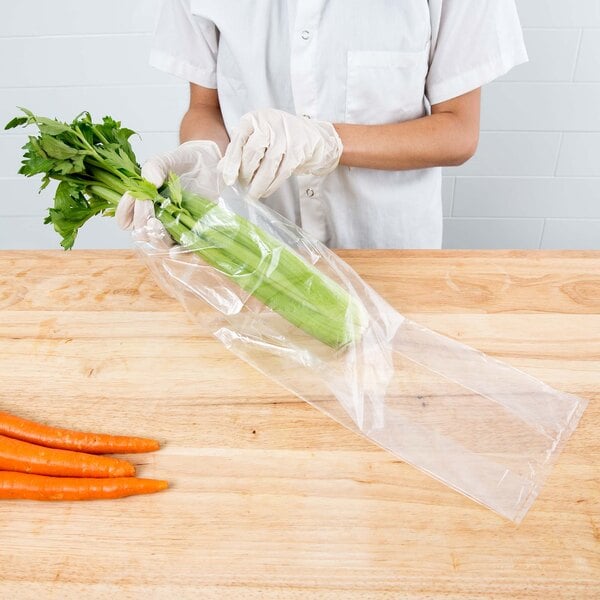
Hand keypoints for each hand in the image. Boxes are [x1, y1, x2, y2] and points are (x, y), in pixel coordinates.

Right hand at [116, 140, 222, 247]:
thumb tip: (150, 181)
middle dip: (142, 225)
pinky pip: (183, 249)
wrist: (208, 163)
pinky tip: (177, 250)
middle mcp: (155, 218)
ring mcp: (172, 227)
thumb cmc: (183, 161)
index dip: (125, 213)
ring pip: (158, 244)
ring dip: (156, 239)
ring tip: (158, 226)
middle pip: (140, 234)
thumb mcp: (167, 159)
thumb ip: (155, 167)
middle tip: (150, 212)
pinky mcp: (191, 233)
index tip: (134, 199)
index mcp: (142, 203)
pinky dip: (179, 252)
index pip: (125, 218)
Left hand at [219, 109, 342, 201]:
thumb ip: (239, 150)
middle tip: (243, 185)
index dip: (231, 162)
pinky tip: (265, 192)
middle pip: (252, 153)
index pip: (238, 141)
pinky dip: (271, 185)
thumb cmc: (277, 137)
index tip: (228, 180)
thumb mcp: (255, 136)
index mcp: (254, 119)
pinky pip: (281, 172)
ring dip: (258, 184)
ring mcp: (285, 137)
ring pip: (267, 165)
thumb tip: (222, 171)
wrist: (310, 136)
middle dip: (246, 173)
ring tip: (252, 194)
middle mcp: (269, 124)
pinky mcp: (297, 151)